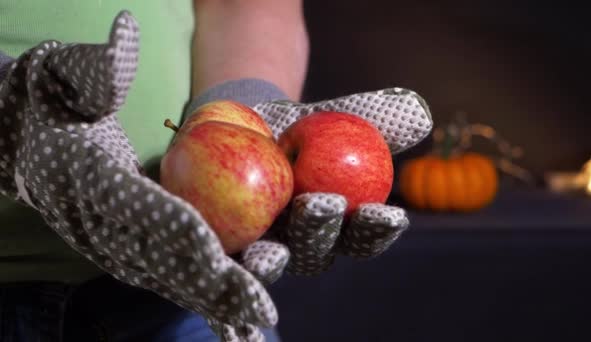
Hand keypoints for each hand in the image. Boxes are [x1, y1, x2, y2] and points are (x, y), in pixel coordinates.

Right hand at [0, 11, 274, 340]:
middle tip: (261, 307)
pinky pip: (187, 278)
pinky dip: (216, 303)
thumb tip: (124, 37)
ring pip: (183, 278)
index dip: (182, 239)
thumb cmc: (56, 102)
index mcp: (88, 184)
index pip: (140, 214)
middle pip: (170, 265)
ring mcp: (130, 245)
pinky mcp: (151, 249)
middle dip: (216, 287)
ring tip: (263, 315)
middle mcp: (110, 227)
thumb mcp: (64, 75)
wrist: (37, 140)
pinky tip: (245, 330)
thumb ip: (93, 69)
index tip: (220, 262)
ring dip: (226, 298)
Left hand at [237, 89, 432, 280]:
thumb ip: (374, 119)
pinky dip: (222, 251)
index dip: (377, 230)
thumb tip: (421, 116)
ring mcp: (259, 249)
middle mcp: (299, 245)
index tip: (390, 215)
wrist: (243, 124)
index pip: (363, 235)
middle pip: (315, 252)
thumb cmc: (301, 127)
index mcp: (335, 225)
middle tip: (326, 205)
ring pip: (269, 263)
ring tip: (275, 247)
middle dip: (323, 233)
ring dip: (274, 259)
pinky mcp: (221, 245)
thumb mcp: (335, 118)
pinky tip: (220, 242)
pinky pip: (221, 252)